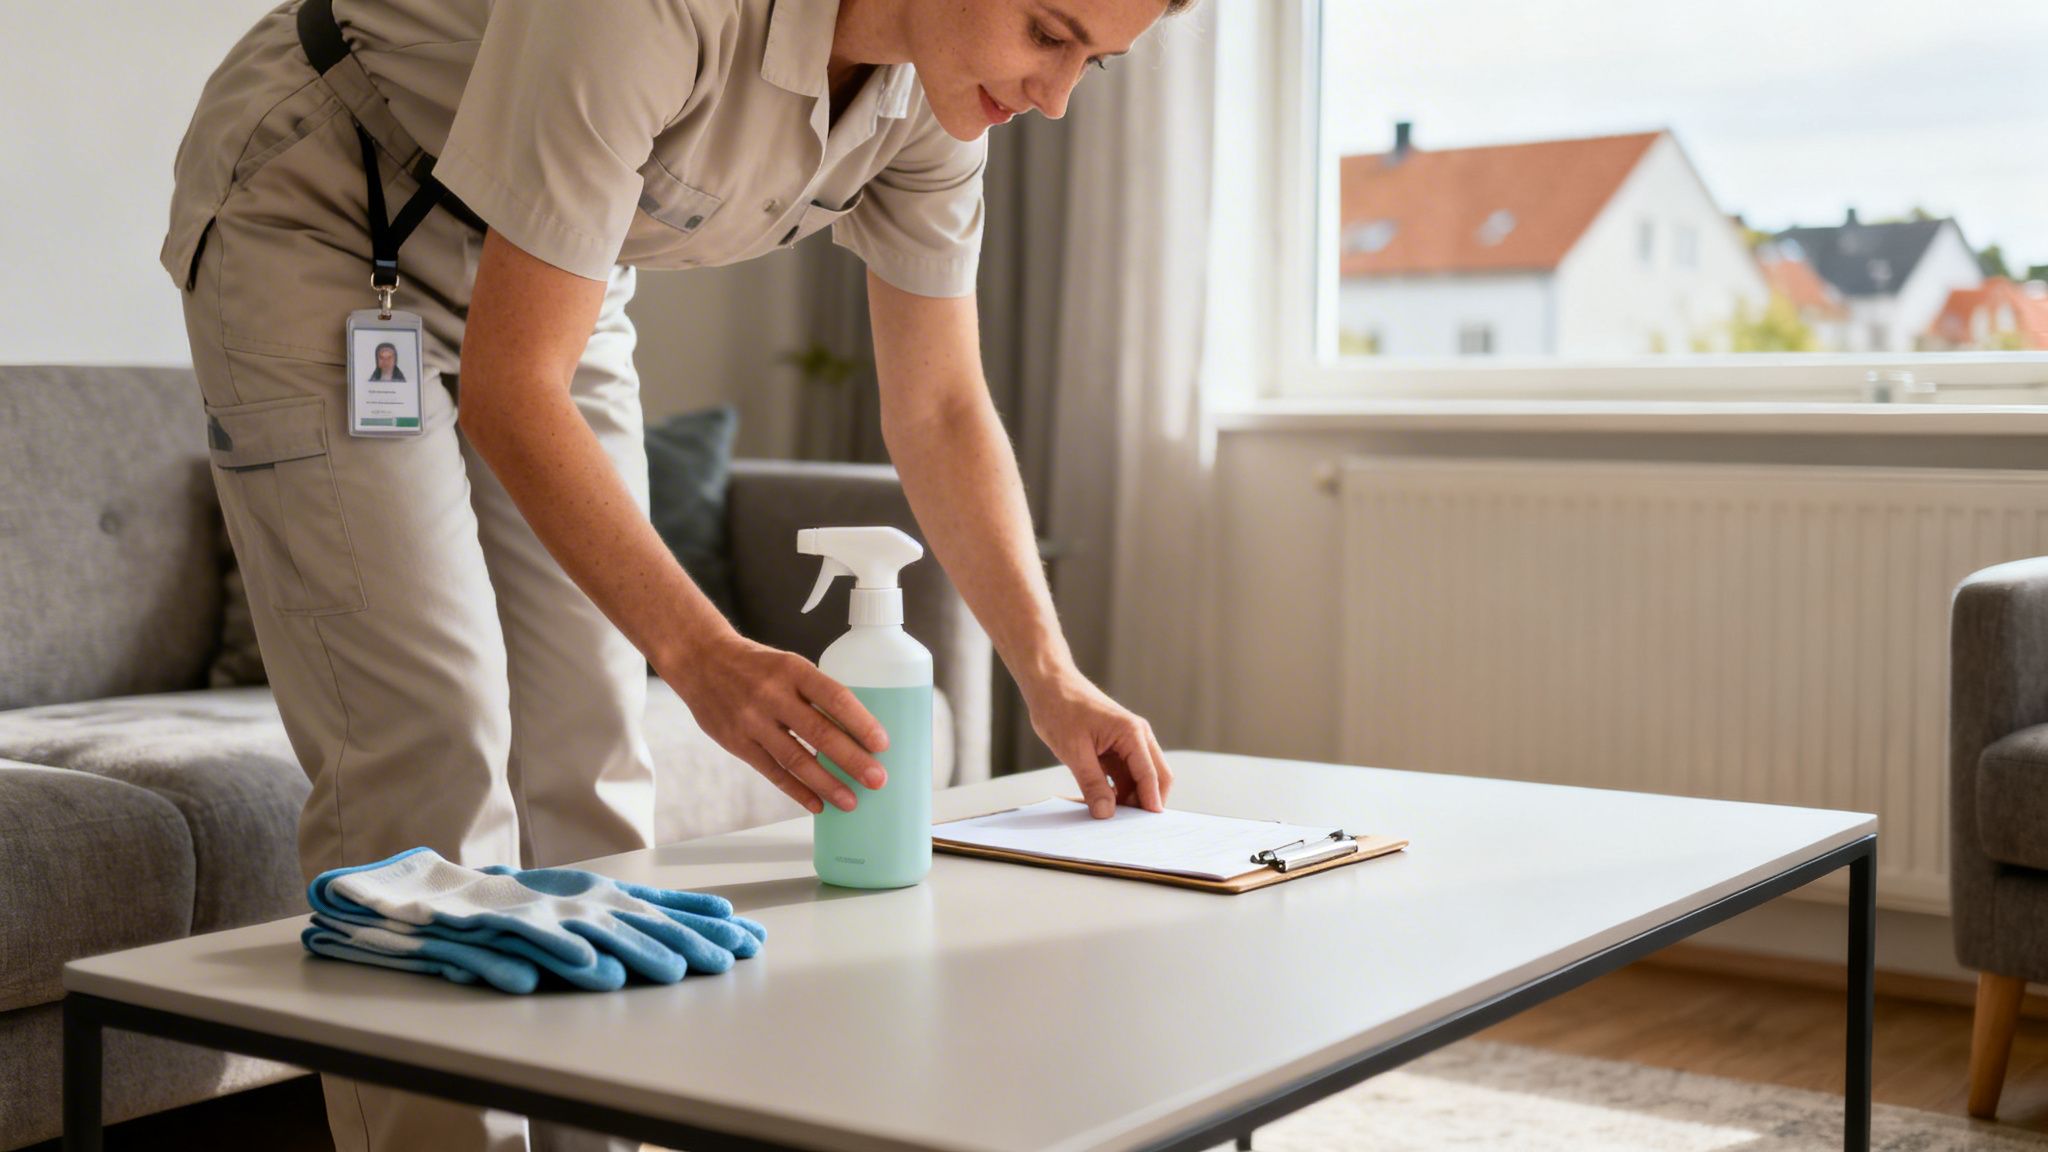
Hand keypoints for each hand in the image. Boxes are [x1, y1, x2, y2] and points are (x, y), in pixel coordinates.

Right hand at [660, 632, 889, 814]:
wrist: (700, 661)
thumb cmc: (756, 665)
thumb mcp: (788, 664)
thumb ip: (815, 692)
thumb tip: (855, 728)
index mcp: (793, 670)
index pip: (834, 697)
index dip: (860, 722)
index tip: (882, 743)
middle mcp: (772, 695)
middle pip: (819, 732)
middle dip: (851, 760)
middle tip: (877, 779)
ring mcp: (752, 721)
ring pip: (796, 759)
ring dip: (827, 783)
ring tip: (851, 800)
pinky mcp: (737, 743)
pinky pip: (772, 772)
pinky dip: (797, 791)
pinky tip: (817, 803)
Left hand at [1025, 673, 1173, 818]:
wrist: (1048, 685)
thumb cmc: (1060, 708)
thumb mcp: (1074, 751)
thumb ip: (1092, 783)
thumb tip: (1106, 813)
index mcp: (1132, 733)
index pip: (1150, 774)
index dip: (1150, 802)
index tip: (1148, 828)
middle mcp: (1137, 737)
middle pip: (1155, 777)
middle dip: (1145, 802)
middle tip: (1128, 827)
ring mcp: (1127, 742)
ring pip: (1139, 779)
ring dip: (1129, 798)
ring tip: (1108, 816)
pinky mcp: (1115, 748)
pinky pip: (1123, 775)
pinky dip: (1116, 790)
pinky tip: (1099, 802)